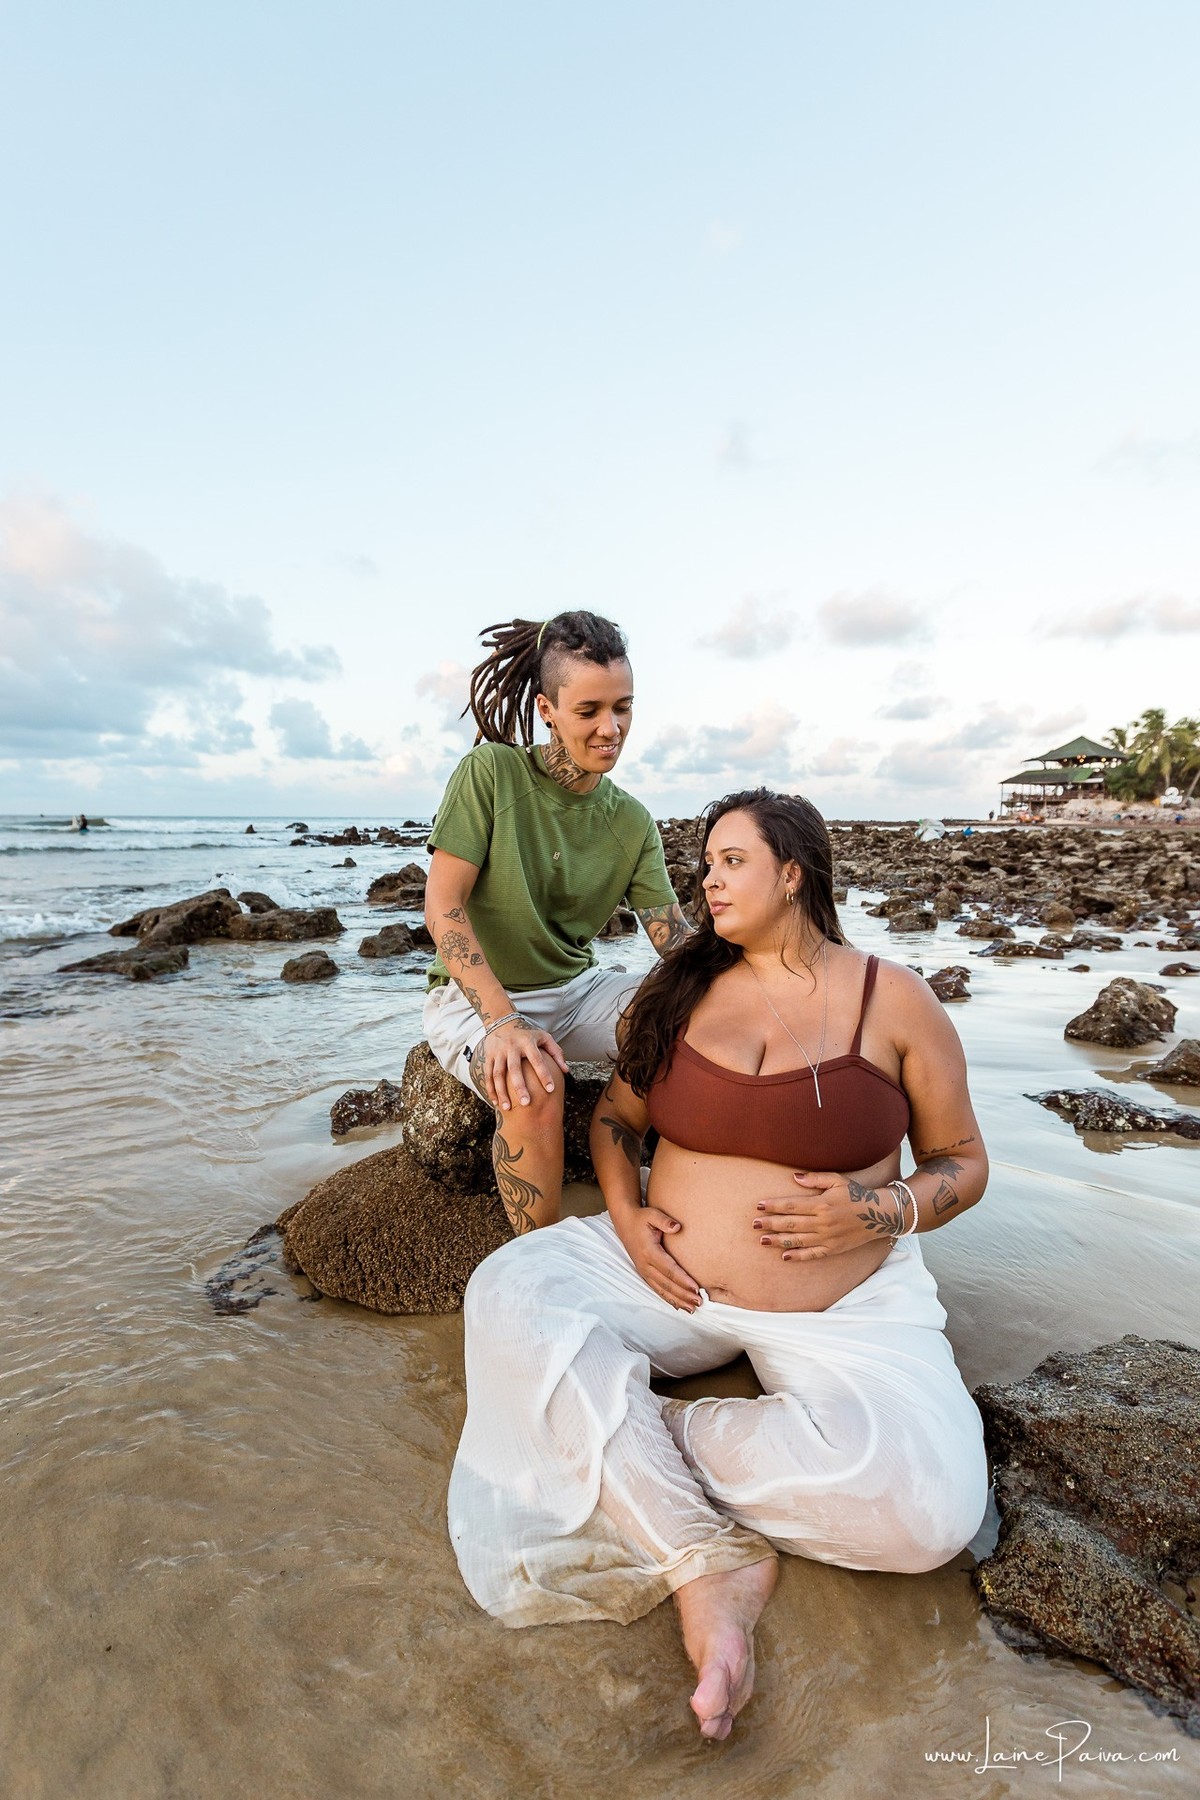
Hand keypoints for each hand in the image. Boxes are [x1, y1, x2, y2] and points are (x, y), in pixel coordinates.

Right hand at [478, 1018, 569, 1111]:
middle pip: (515, 1069)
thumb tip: (566, 1071)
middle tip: (526, 1104)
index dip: (544, 1074)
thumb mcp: (544, 1037)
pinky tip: (496, 1102)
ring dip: (501, 1092)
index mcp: (527, 1042)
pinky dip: (491, 1089)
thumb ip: (556, 1052)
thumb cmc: (528, 1034)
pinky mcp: (489, 1057)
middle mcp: (512, 1047)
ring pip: (498, 1074)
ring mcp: (498, 1052)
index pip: (537, 1060)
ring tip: (507, 1108)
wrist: (502, 1022)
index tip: (550, 1090)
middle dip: (520, 1087)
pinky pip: (488, 1075)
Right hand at [612, 1204, 700, 1310]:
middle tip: (699, 1302)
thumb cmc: (641, 1218)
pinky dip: (668, 1298)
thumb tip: (677, 1227)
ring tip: (692, 1308)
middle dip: (683, 1294)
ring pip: (662, 1290)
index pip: (669, 1269)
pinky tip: (678, 1305)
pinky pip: (657, 1289)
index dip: (683, 1280)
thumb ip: (664, 1221)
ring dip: (677, 1300)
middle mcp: (645, 1265)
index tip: (696, 1288)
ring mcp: (644, 1271)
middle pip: (667, 1284)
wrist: (625, 1222)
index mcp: (649, 1252)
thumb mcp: (652, 1214)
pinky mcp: (644, 1273)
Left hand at [752, 1171, 901, 1261]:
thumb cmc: (856, 1194)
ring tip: (761, 1240)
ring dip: (778, 1241)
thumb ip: (815, 1179)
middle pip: (790, 1224)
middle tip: (753, 1224)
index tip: (759, 1206)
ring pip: (797, 1240)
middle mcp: (822, 1222)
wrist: (879, 1215)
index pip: (791, 1206)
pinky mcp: (833, 1249)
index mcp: (821, 1204)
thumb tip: (793, 1177)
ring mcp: (827, 1238)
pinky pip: (812, 1254)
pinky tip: (784, 1256)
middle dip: (770, 1224)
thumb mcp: (837, 1180)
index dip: (774, 1206)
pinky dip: (798, 1256)